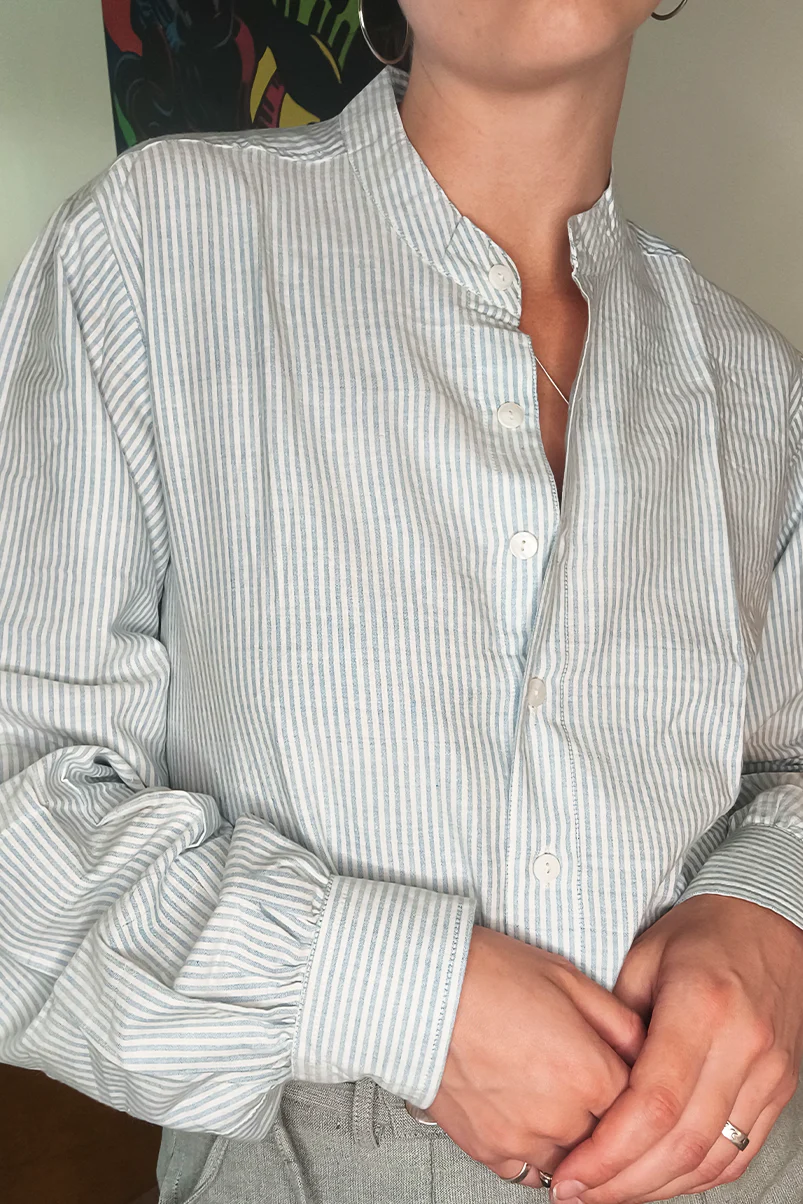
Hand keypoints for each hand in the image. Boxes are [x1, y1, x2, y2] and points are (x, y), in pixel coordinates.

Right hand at [426, 924, 646, 1189]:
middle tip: (585, 1076)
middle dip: (606, 1111)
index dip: (635, 1082)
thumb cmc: (488, 973)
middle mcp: (561, 1117)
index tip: (623, 1069)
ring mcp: (523, 1139)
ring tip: (555, 1093)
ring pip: (574, 1163)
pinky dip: (537, 1150)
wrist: (420, 988)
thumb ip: (620, 1022)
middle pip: (610, 1136)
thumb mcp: (568, 978)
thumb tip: (646, 1052)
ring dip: (575, 1138)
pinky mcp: (489, 1150)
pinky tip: (529, 1113)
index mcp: (589, 1073)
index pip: (642, 1103)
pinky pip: (530, 1170)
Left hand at [549, 895, 802, 1203]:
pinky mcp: (779, 1088)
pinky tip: (658, 1178)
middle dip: (624, 1182)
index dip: (609, 1151)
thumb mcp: (642, 957)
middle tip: (578, 1193)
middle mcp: (742, 1045)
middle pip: (682, 1143)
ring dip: (657, 1188)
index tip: (572, 1172)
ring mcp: (768, 1072)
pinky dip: (695, 1176)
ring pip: (712, 1159)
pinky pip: (738, 1152)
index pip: (654, 1103)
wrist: (767, 922)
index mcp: (701, 1005)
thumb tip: (584, 1085)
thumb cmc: (701, 932)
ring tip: (609, 1193)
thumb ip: (616, 1022)